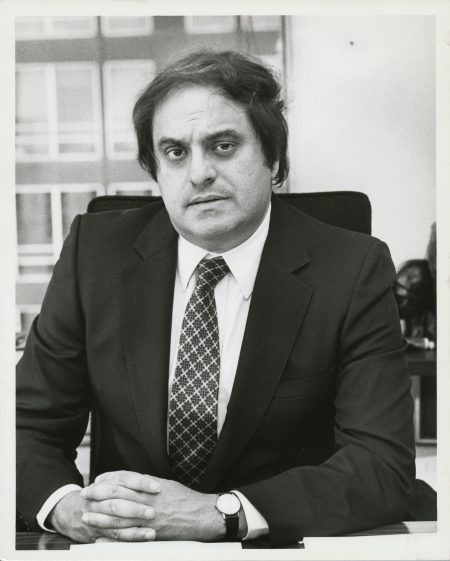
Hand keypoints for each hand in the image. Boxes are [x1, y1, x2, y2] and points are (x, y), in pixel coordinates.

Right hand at [49, 476, 158, 542]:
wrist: (68, 512)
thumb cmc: (96, 496)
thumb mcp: (106, 484)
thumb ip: (124, 481)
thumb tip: (153, 480)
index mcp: (103, 484)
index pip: (123, 479)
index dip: (140, 483)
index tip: (156, 487)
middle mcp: (98, 500)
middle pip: (117, 502)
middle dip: (136, 508)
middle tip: (153, 511)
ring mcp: (95, 518)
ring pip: (115, 523)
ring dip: (134, 528)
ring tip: (152, 530)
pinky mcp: (96, 534)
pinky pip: (113, 538)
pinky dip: (128, 539)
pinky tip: (141, 539)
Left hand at [82, 471, 229, 540]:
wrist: (201, 516)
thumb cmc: (184, 499)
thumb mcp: (165, 484)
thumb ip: (146, 483)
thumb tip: (128, 480)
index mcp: (150, 487)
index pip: (124, 480)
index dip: (108, 479)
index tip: (96, 481)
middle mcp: (147, 502)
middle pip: (117, 497)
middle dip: (98, 496)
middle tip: (85, 496)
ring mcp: (148, 520)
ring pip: (119, 518)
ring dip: (100, 518)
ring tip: (86, 517)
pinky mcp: (151, 535)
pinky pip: (128, 538)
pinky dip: (112, 540)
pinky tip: (100, 540)